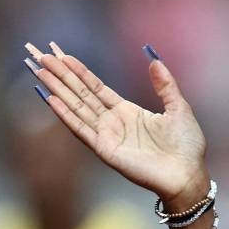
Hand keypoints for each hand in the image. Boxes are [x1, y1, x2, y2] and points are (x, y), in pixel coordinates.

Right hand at [26, 42, 208, 203]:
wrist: (188, 173)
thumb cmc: (187, 146)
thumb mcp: (178, 108)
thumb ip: (165, 85)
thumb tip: (155, 60)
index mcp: (128, 112)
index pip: (96, 88)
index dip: (79, 72)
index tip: (63, 55)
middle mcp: (113, 122)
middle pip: (81, 95)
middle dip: (62, 76)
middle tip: (41, 56)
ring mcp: (107, 136)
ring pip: (76, 108)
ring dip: (58, 90)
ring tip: (40, 71)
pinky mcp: (105, 149)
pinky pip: (81, 129)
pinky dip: (66, 114)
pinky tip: (51, 99)